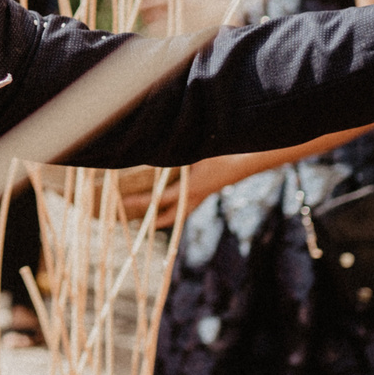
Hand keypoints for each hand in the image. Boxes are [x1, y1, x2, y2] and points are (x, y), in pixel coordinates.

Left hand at [113, 159, 237, 222]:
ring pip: (180, 213)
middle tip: (137, 225)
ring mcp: (202, 197)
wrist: (247, 160)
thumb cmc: (222, 152)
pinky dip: (175, 208)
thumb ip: (176, 152)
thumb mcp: (197, 151)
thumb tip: (154, 149)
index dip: (142, 202)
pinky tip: (170, 204)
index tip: (126, 203)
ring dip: (165, 218)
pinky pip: (187, 206)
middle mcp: (195, 197)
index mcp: (191, 188)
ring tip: (151, 220)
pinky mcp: (207, 192)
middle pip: (171, 217)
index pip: (161, 199)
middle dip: (153, 222)